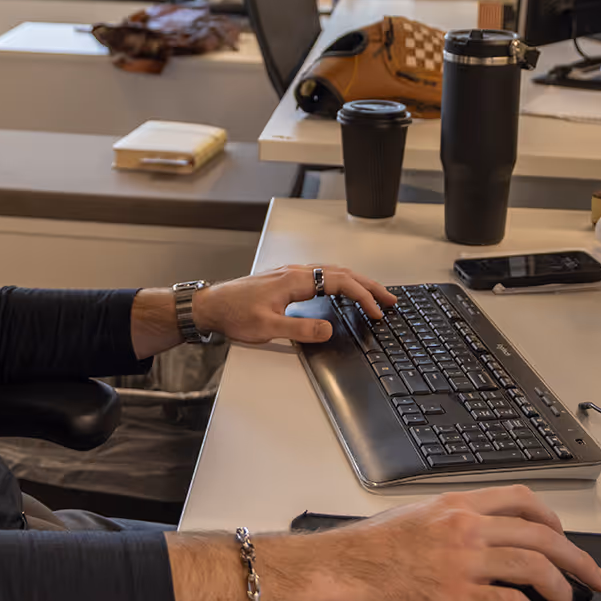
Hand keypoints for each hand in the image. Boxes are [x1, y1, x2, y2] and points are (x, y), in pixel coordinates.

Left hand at [192, 264, 394, 344]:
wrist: (210, 306)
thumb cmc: (233, 314)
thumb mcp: (268, 327)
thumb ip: (300, 329)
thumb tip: (329, 329)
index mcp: (295, 279)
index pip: (340, 282)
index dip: (363, 296)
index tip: (378, 312)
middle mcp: (295, 272)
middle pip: (341, 273)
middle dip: (369, 286)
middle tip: (390, 300)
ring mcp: (290, 274)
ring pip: (332, 273)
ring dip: (356, 283)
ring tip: (374, 296)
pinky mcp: (284, 280)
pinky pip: (322, 276)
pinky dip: (340, 282)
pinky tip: (342, 291)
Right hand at [281, 486, 600, 600]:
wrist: (334, 571)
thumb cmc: (362, 550)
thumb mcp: (410, 518)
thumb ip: (447, 523)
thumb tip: (474, 539)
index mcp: (453, 505)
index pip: (521, 499)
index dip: (553, 521)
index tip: (564, 540)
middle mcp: (464, 527)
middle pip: (542, 535)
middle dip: (579, 561)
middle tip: (596, 581)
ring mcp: (462, 561)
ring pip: (538, 568)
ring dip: (561, 593)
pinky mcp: (457, 597)